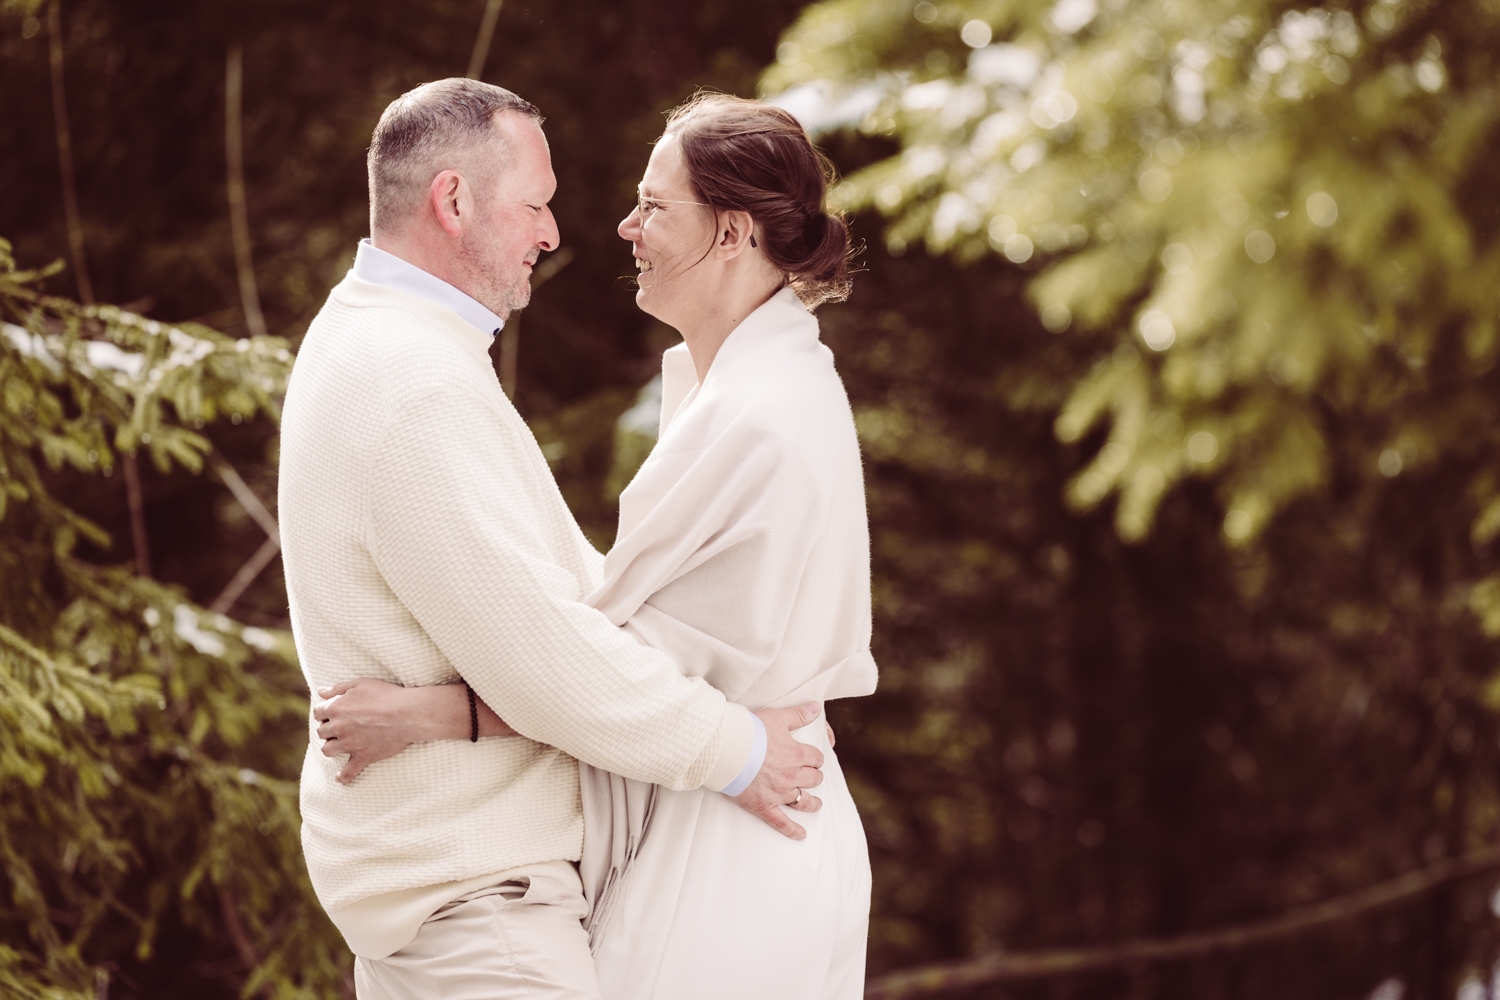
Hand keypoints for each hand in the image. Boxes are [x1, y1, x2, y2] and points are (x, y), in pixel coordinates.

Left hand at [314, 678, 515, 782]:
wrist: (420, 712)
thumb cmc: (398, 692)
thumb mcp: (366, 681)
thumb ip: (342, 685)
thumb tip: (323, 689)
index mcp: (342, 705)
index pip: (322, 709)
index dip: (327, 710)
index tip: (334, 709)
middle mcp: (344, 726)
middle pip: (324, 732)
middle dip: (329, 730)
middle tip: (340, 727)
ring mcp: (355, 745)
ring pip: (332, 750)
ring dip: (334, 748)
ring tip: (341, 745)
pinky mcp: (369, 758)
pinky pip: (353, 772)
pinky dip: (347, 778)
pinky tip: (344, 781)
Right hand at [732, 702, 825, 839]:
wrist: (726, 748)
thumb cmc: (749, 731)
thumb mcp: (777, 717)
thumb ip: (798, 714)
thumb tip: (816, 708)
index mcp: (796, 754)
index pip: (816, 758)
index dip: (815, 757)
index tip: (812, 758)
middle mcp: (791, 775)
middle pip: (813, 779)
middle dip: (814, 776)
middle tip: (811, 776)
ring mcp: (778, 793)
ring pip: (803, 801)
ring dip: (812, 802)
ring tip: (816, 804)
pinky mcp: (763, 806)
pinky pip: (781, 821)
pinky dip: (792, 830)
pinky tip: (801, 835)